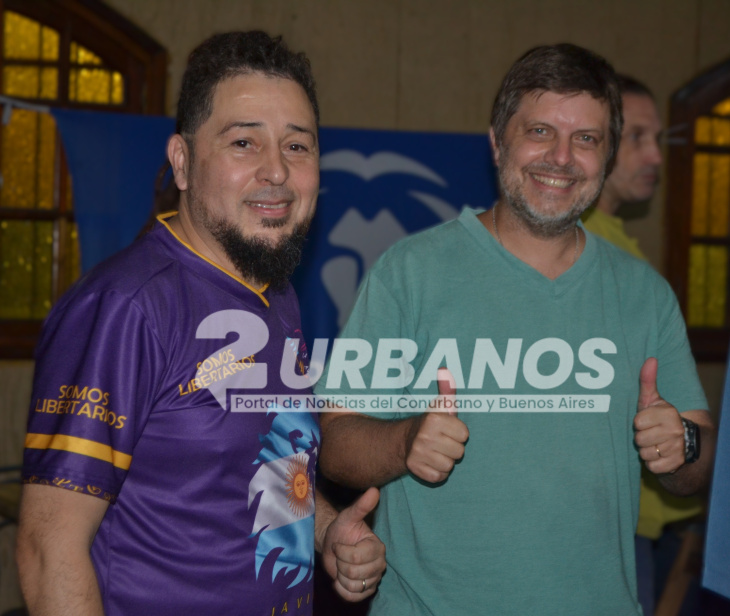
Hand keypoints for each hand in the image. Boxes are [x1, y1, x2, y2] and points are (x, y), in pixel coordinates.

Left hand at [321, 487, 385, 601]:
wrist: (333, 544)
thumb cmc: (341, 529)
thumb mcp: (348, 516)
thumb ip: (361, 506)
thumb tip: (374, 490)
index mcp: (377, 547)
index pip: (355, 557)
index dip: (341, 552)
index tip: (339, 544)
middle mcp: (380, 564)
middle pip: (354, 573)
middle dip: (340, 564)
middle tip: (340, 555)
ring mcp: (374, 578)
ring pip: (353, 586)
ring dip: (340, 576)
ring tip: (341, 565)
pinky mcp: (367, 591)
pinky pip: (352, 597)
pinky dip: (342, 589)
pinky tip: (340, 579)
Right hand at [405, 368, 468, 482]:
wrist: (402, 442)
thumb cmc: (429, 424)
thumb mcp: (439, 407)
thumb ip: (446, 391)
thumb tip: (445, 370)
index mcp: (434, 420)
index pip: (464, 434)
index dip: (458, 433)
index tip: (447, 430)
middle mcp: (425, 436)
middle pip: (459, 452)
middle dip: (452, 448)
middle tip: (441, 442)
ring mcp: (419, 454)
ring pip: (450, 466)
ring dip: (445, 461)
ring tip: (436, 452)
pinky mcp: (416, 469)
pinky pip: (440, 477)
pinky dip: (437, 472)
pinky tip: (430, 462)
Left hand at [634, 357, 685, 473]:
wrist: (683, 443)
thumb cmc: (660, 418)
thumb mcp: (652, 400)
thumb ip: (648, 380)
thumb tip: (650, 359)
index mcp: (669, 414)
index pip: (638, 422)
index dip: (639, 422)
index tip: (647, 421)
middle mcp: (676, 431)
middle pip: (639, 439)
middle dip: (641, 437)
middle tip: (651, 433)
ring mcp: (677, 449)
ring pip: (645, 453)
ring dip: (646, 451)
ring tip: (655, 444)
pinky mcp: (676, 465)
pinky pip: (652, 466)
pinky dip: (652, 463)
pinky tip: (659, 455)